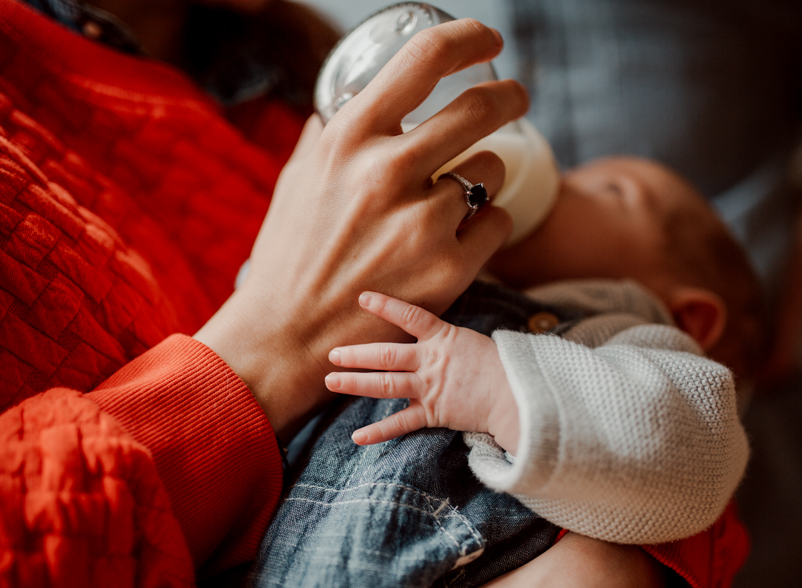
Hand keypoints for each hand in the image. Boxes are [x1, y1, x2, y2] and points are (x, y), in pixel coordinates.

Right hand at [194, 20, 528, 437]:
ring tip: (448, 202)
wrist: (288, 336)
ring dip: (481, 177)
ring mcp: (422, 222)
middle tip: (514, 97)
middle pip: (480, 106)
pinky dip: (483, 225)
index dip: (467, 38)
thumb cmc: (290, 254)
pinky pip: (496, 222)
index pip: (425, 58)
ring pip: (492, 170)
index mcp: (349, 138)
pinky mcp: (449, 269)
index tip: (486, 40)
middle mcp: (388, 171)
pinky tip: (455, 238)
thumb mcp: (299, 179)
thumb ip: (332, 134)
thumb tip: (354, 100)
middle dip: (508, 96)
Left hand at [324, 292, 519, 449]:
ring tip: (331, 381)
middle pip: (386, 356)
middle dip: (356, 354)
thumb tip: (424, 331)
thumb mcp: (470, 341)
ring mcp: (430, 388)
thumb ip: (443, 339)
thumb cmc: (500, 366)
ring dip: (355, 383)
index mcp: (443, 339)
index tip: (363, 298)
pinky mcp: (434, 413)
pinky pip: (401, 424)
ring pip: (385, 385)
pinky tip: (357, 437)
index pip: (410, 317)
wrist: (517, 396)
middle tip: (332, 353)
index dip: (386, 306)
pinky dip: (378, 432)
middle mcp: (431, 362)